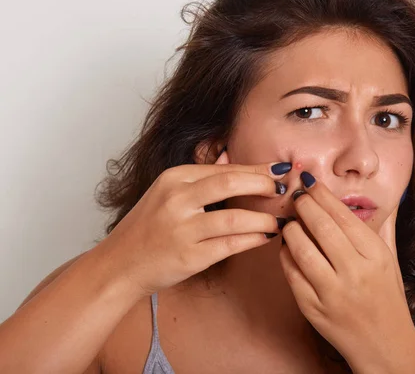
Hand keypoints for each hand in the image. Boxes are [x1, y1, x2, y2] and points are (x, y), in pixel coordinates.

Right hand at [98, 149, 290, 296]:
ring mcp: (182, 229)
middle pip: (231, 183)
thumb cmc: (147, 228)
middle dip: (264, 186)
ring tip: (279, 220)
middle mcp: (176, 200)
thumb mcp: (166, 192)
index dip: (257, 170)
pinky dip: (253, 239)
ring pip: (235, 218)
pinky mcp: (189, 257)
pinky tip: (266, 237)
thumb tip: (231, 159)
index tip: (280, 171)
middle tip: (285, 190)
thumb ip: (200, 176)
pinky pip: (230, 245)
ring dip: (264, 218)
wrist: (120, 265)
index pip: (225, 169)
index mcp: (174, 178)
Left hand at [279, 171, 413, 371]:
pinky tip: (287, 247)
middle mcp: (355, 273)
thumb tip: (392, 194)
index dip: (322, 196)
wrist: (384, 346)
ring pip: (302, 250)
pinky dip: (285, 256)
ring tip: (291, 221)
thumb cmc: (387, 298)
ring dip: (291, 230)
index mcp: (375, 257)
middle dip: (304, 206)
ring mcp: (332, 293)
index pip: (344, 217)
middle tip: (297, 197)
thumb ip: (385, 226)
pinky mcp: (313, 309)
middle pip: (321, 228)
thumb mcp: (390, 260)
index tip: (310, 183)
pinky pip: (292, 274)